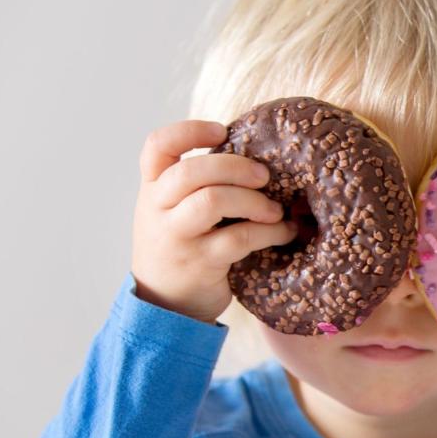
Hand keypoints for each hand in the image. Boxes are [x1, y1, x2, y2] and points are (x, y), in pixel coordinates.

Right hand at [130, 120, 296, 324]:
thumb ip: (195, 185)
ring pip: (212, 201)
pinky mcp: (199, 264)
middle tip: (265, 176)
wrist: (164, 306)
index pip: (157, 146)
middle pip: (191, 171)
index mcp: (152, 189)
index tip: (221, 131)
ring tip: (275, 210)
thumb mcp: (172, 211)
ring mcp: (176, 237)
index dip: (189, 131)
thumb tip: (254, 155)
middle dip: (236, 166)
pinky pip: (239, 238)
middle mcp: (157, 209)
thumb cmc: (181, 247)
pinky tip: (283, 232)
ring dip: (254, 201)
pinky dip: (269, 232)